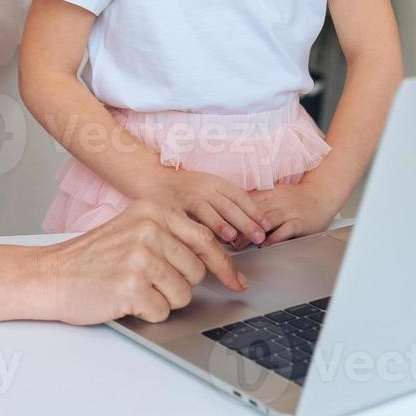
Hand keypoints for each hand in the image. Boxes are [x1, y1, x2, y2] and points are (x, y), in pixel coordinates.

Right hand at [35, 199, 248, 325]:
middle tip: (150, 281)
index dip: (225, 265)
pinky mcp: (131, 286)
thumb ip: (170, 236)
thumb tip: (218, 262)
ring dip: (162, 299)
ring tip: (134, 288)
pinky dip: (146, 313)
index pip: (204, 239)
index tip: (237, 282)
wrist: (50, 274)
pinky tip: (124, 299)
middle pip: (196, 271)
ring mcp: (140, 257)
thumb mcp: (132, 229)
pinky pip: (162, 311)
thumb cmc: (92, 257)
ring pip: (183, 294)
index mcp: (152, 210)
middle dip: (179, 284)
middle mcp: (148, 229)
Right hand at [130, 166, 273, 246]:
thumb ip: (222, 204)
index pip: (239, 196)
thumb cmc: (181, 189)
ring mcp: (185, 196)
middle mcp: (202, 187)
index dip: (255, 211)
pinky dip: (195, 229)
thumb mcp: (205, 188)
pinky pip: (185, 219)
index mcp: (214, 182)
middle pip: (227, 204)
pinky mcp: (170, 206)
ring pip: (207, 210)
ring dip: (222, 224)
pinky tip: (202, 240)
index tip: (267, 225)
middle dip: (245, 221)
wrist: (149, 176)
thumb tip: (246, 227)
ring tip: (234, 238)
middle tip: (259, 237)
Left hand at [228, 181, 341, 246]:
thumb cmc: (297, 197)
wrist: (323, 194)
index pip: (246, 201)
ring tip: (239, 244)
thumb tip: (234, 208)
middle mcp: (277, 200)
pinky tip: (264, 245)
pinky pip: (285, 229)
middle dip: (238, 224)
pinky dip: (274, 238)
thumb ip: (257, 200)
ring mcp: (289, 211)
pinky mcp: (300, 221)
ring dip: (251, 233)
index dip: (232, 212)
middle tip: (224, 237)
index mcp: (269, 192)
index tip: (219, 222)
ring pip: (266, 221)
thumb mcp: (275, 193)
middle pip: (253, 212)